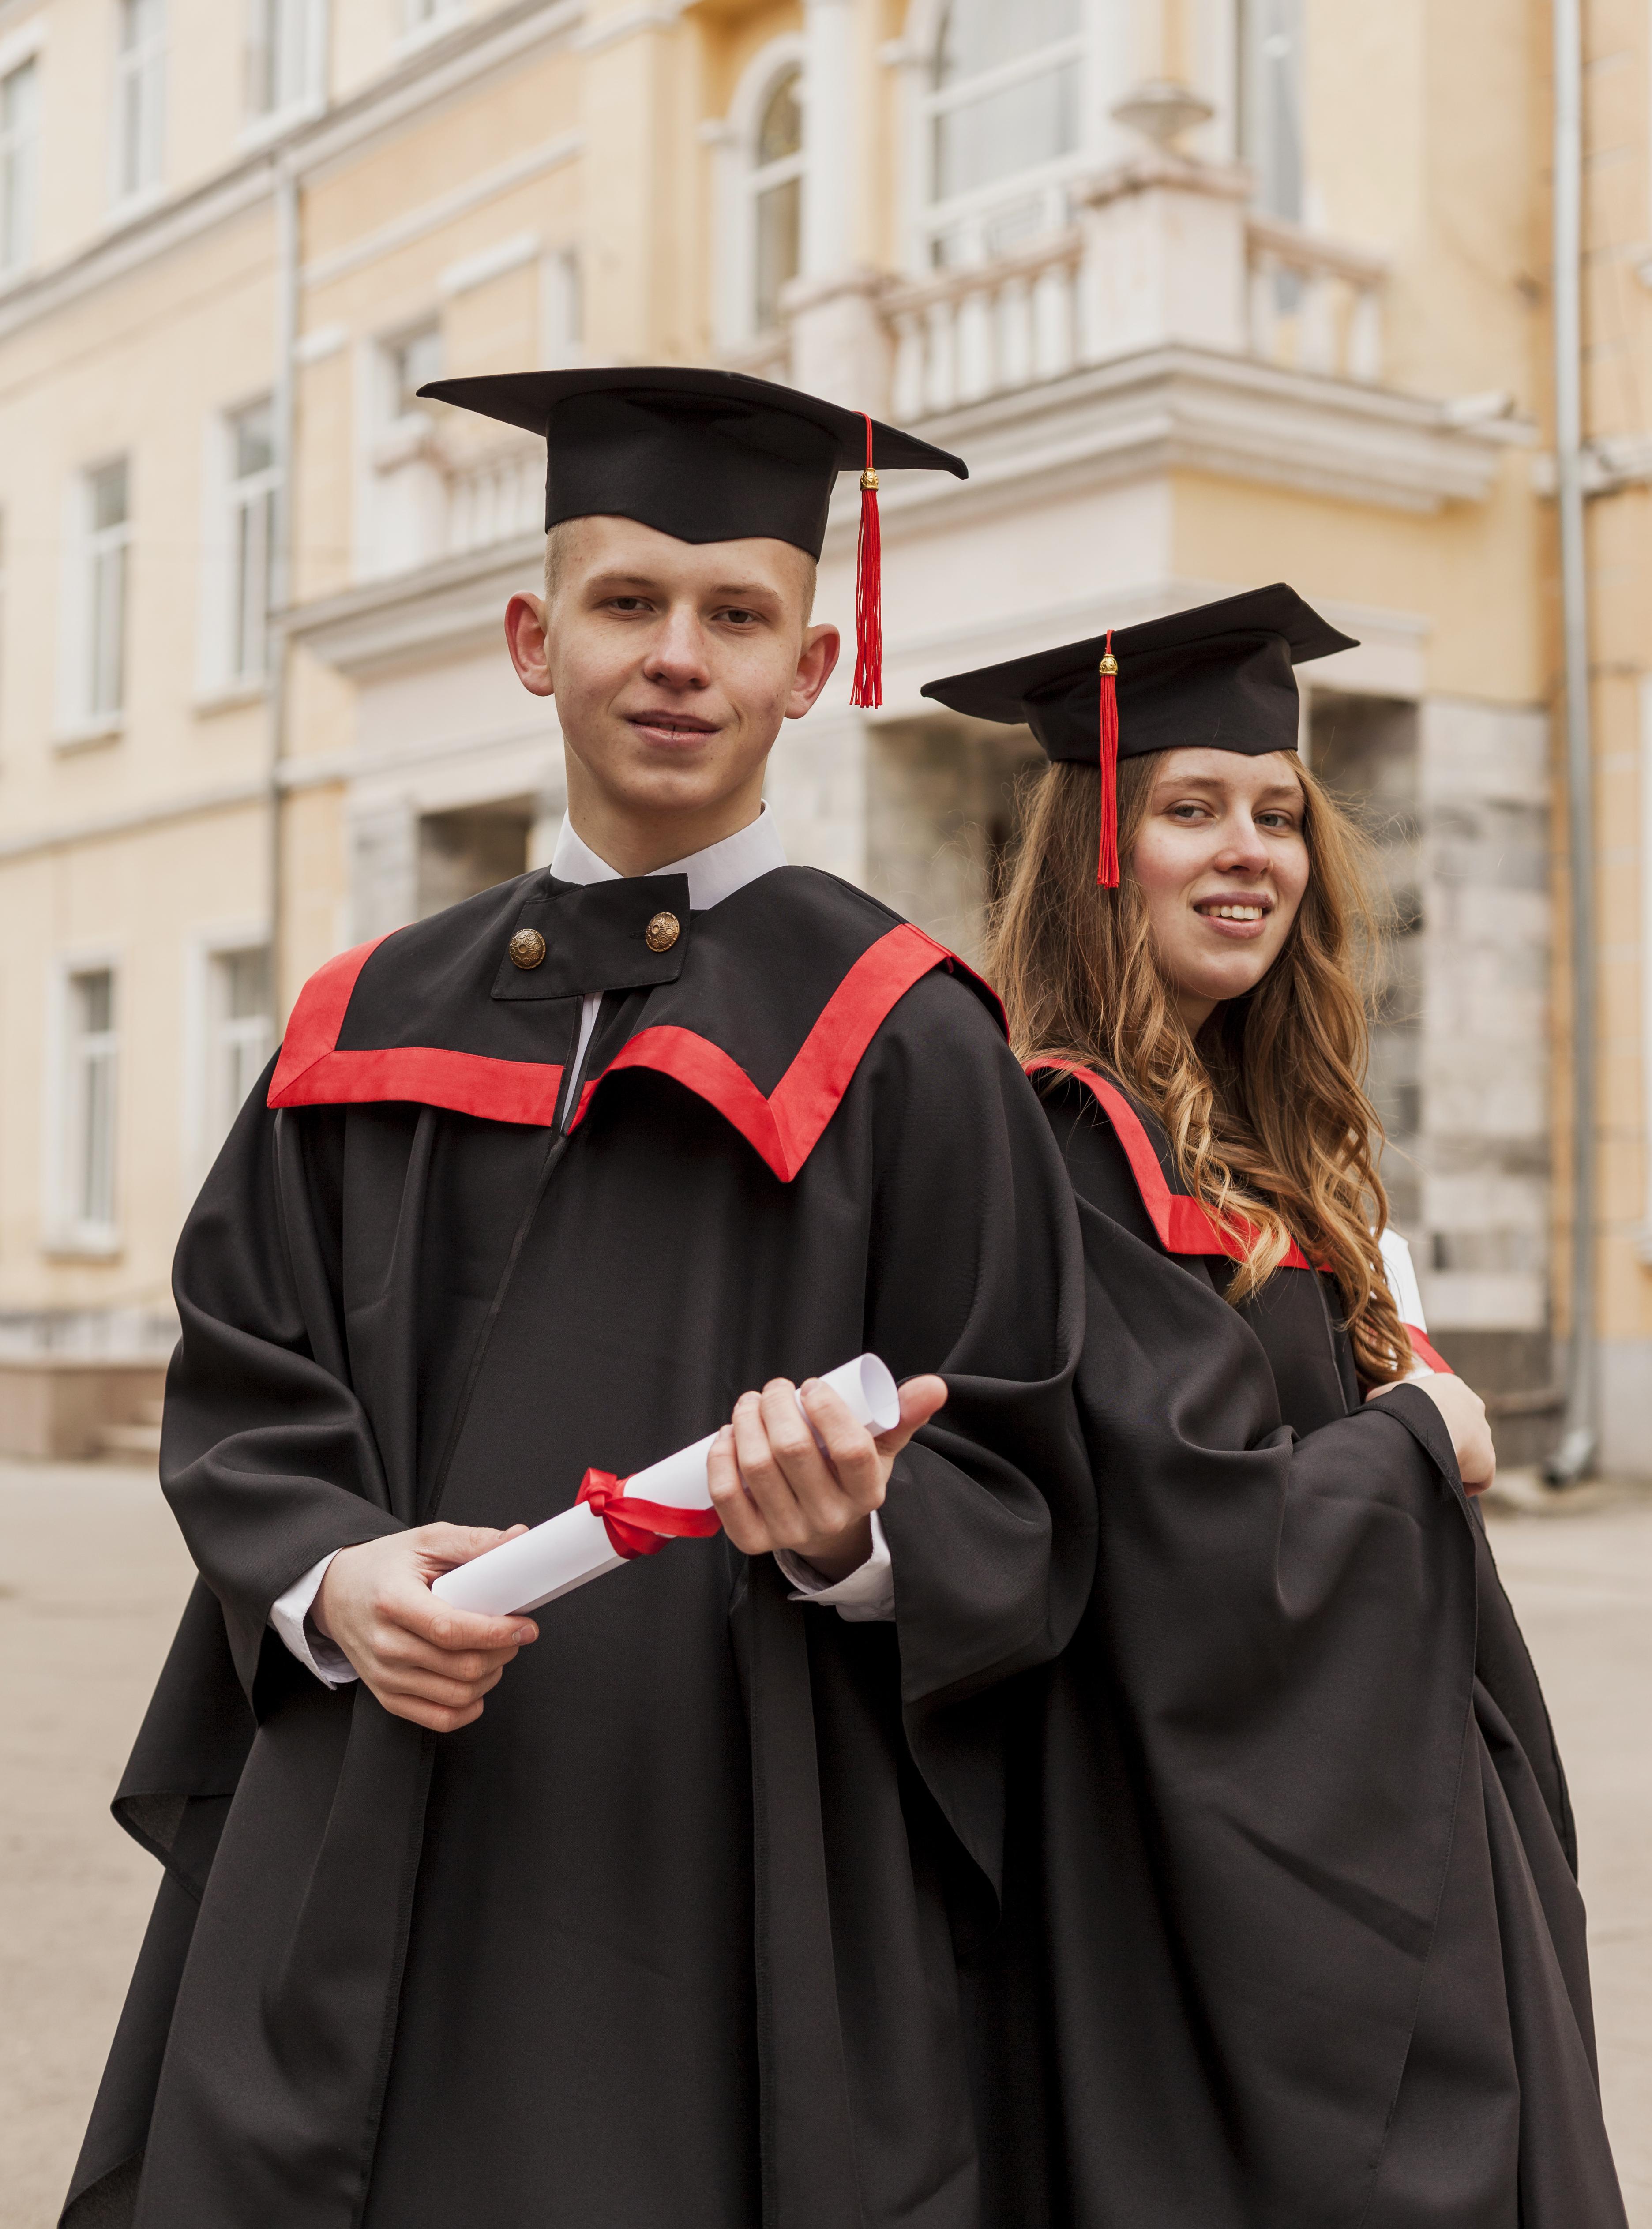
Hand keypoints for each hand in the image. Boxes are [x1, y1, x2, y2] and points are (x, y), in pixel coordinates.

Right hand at [313, 1525, 539, 1731]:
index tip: (525, 1627)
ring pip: (456, 1695)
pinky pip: (439, 1719)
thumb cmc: (384, 1566)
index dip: (495, 1632)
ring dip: (490, 1677)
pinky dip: (469, 1707)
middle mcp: (385, 1645)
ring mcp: (385, 1676)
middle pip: (459, 1667)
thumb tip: (517, 1539)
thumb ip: (473, 1541)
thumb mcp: (426, 1541)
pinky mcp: (388, 1697)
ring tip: (496, 1653)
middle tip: (513, 1634)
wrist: (337, 1592)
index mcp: (392, 1602)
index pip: (450, 1630)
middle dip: (501, 1653)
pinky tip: (478, 1681)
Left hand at [708, 1375, 948, 1579]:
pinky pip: (727, 1495)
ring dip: (746, 1423)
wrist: (823, 1526)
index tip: (812, 1386)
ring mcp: (789, 1532)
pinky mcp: (752, 1540)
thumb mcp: (880, 1445)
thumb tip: (933, 1385)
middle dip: (777, 1405)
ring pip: (757, 1467)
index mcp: (867, 1493)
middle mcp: (829, 1518)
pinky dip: (721, 1457)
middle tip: (775, 1388)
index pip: (850, 1449)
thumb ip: (903, 1412)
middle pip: (794, 1452)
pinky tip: (727, 1435)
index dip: (826, 1409)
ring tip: (750, 1404)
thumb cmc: (848, 1473)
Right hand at [1367, 1372, 1495, 1494]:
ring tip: (1431, 1472)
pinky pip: (1479, 1479)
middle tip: (1425, 1453)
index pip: (1447, 1406)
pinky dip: (1463, 1485)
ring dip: (1455, 1463)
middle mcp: (1474, 1406)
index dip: (1433, 1422)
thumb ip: (1384, 1397)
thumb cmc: (1401, 1405)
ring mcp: (1483, 1434)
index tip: (1419, 1435)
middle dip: (1448, 1441)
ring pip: (1472, 1453)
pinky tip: (1443, 1488)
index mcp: (1451, 1387)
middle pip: (1463, 1428)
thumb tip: (1372, 1402)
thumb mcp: (1386, 1394)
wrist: (1422, 1421)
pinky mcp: (1486, 1460)